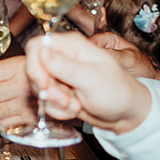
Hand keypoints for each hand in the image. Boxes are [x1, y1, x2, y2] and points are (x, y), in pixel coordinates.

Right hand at [24, 31, 151, 134]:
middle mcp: (63, 57)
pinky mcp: (60, 91)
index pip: (37, 46)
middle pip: (33, 70)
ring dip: (54, 103)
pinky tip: (75, 108)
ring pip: (38, 88)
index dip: (34, 65)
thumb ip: (65, 66)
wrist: (126, 114)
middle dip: (47, 90)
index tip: (44, 83)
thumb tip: (41, 52)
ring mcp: (60, 75)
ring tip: (76, 104)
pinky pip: (46, 102)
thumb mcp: (92, 78)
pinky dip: (58, 110)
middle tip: (67, 100)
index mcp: (72, 45)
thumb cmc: (119, 92)